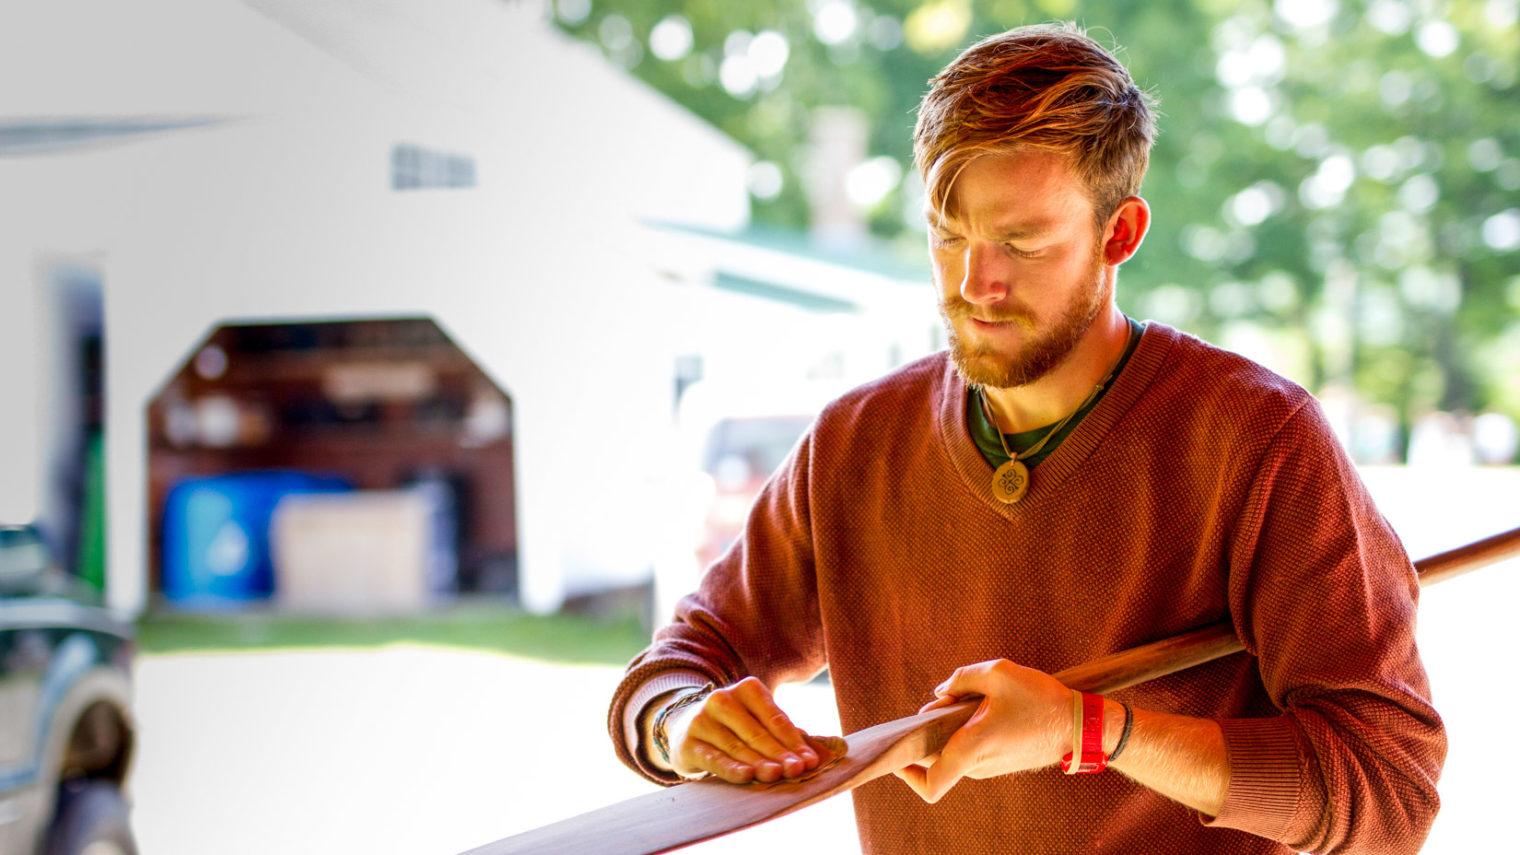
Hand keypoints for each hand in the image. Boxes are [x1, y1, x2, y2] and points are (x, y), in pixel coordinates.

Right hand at [664, 677, 821, 783]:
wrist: (684, 726)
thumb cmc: (736, 726)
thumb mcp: (761, 722)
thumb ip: (792, 735)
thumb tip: (832, 751)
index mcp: (747, 689)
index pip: (776, 718)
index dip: (794, 741)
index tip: (811, 760)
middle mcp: (723, 700)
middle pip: (758, 733)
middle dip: (780, 753)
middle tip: (798, 770)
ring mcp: (702, 720)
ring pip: (737, 746)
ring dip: (759, 762)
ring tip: (778, 775)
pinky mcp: (688, 743)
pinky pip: (714, 758)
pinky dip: (731, 768)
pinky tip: (747, 776)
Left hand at [894, 659, 1072, 802]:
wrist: (1082, 726)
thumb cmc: (1042, 700)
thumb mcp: (999, 673)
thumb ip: (962, 678)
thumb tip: (940, 693)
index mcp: (970, 749)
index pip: (930, 784)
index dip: (908, 773)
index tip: (900, 752)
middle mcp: (977, 765)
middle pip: (935, 756)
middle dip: (929, 729)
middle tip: (946, 699)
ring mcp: (989, 767)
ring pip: (953, 749)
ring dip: (950, 725)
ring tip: (971, 698)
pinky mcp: (1000, 762)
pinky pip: (970, 748)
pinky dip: (966, 729)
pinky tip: (984, 706)